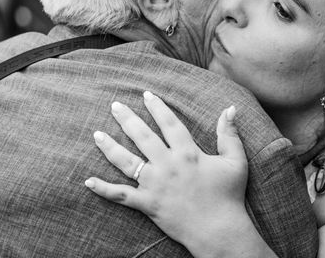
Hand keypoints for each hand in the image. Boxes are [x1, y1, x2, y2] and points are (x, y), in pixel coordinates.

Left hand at [84, 91, 248, 250]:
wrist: (219, 230)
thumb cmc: (229, 195)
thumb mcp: (235, 160)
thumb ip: (229, 133)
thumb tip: (231, 108)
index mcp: (188, 153)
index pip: (169, 123)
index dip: (157, 107)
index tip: (147, 95)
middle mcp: (167, 165)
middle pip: (142, 136)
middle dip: (127, 119)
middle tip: (114, 105)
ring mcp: (155, 185)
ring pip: (127, 162)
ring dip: (110, 147)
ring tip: (96, 134)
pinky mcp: (148, 204)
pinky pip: (121, 195)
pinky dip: (104, 189)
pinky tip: (88, 181)